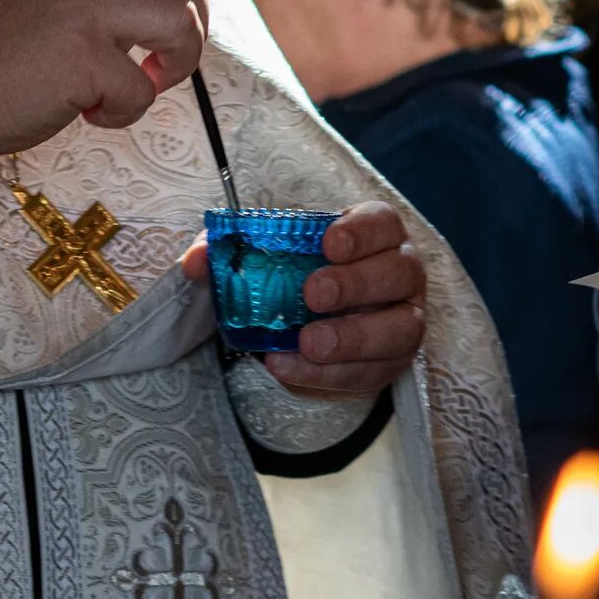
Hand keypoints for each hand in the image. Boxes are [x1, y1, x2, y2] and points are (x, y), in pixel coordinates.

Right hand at [0, 0, 210, 157]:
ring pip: (182, 24)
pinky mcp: (82, 57)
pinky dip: (127, 111)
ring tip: (140, 85)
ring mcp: (85, 9)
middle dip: (193, 31)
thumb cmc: (7, 55)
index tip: (187, 10)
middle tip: (162, 63)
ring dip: (175, 67)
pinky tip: (95, 112)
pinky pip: (142, 88)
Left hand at [180, 204, 425, 397]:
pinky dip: (332, 375)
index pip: (382, 223)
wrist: (314, 322)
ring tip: (309, 342)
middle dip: (356, 284)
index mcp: (375, 234)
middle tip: (313, 295)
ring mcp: (403, 319)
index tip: (328, 244)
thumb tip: (195, 263)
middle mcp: (400, 273)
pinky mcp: (391, 362)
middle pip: (398, 273)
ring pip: (399, 329)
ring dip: (353, 337)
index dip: (361, 232)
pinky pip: (372, 373)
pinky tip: (294, 368)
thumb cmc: (297, 275)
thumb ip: (229, 251)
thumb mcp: (263, 254)